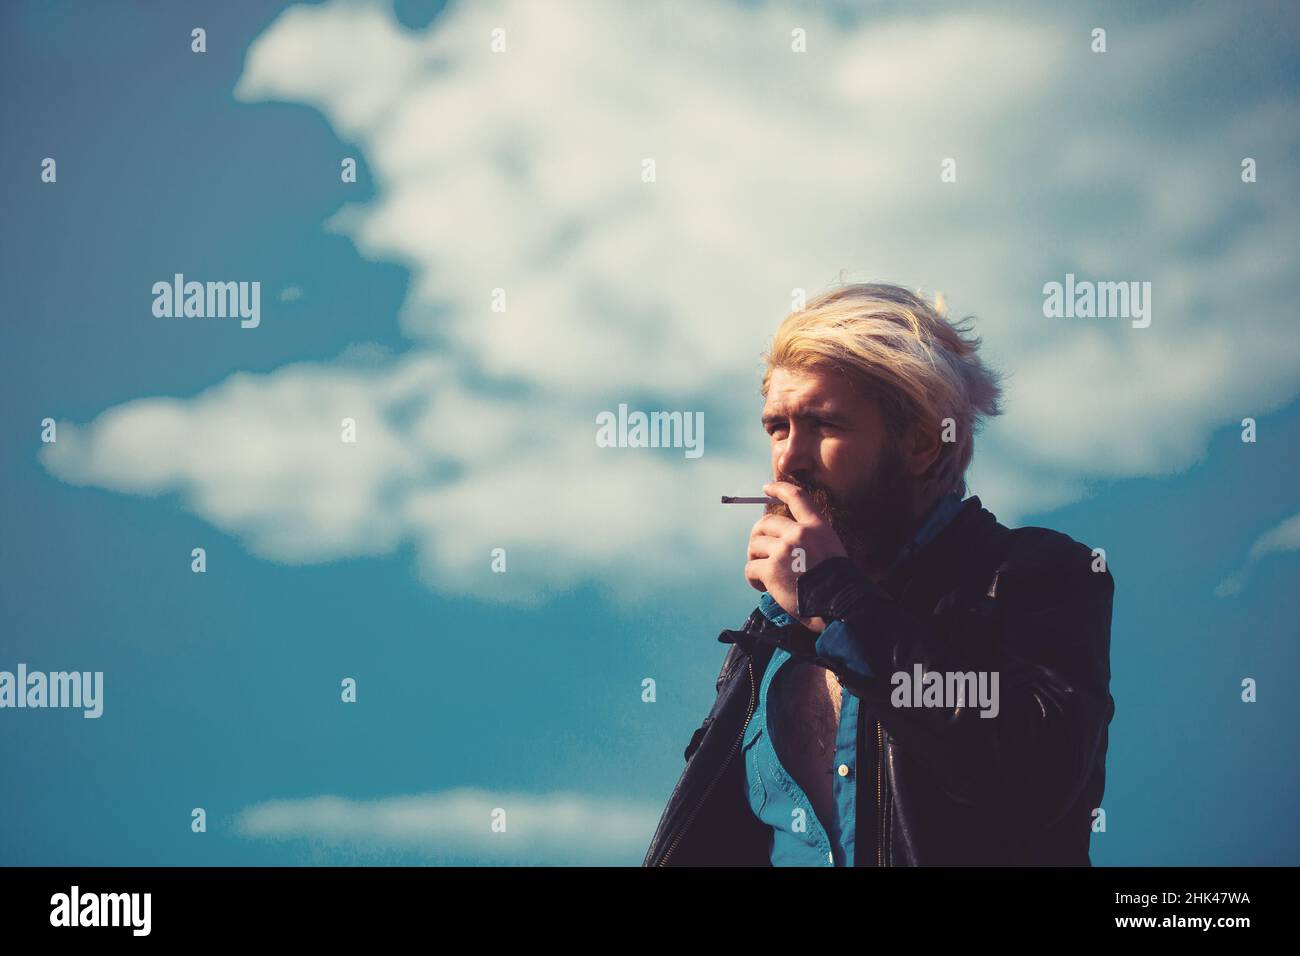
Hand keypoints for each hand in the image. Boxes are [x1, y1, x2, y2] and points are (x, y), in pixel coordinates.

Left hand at [744, 480, 847, 632]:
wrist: (839, 603)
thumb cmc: (837, 582)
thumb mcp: (831, 548)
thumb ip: (809, 539)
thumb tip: (784, 539)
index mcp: (816, 526)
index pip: (796, 497)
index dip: (778, 489)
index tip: (766, 488)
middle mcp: (799, 533)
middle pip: (764, 523)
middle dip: (758, 537)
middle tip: (759, 551)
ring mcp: (784, 550)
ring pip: (754, 546)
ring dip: (756, 559)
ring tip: (764, 574)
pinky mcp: (771, 569)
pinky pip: (750, 568)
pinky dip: (753, 578)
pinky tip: (762, 586)